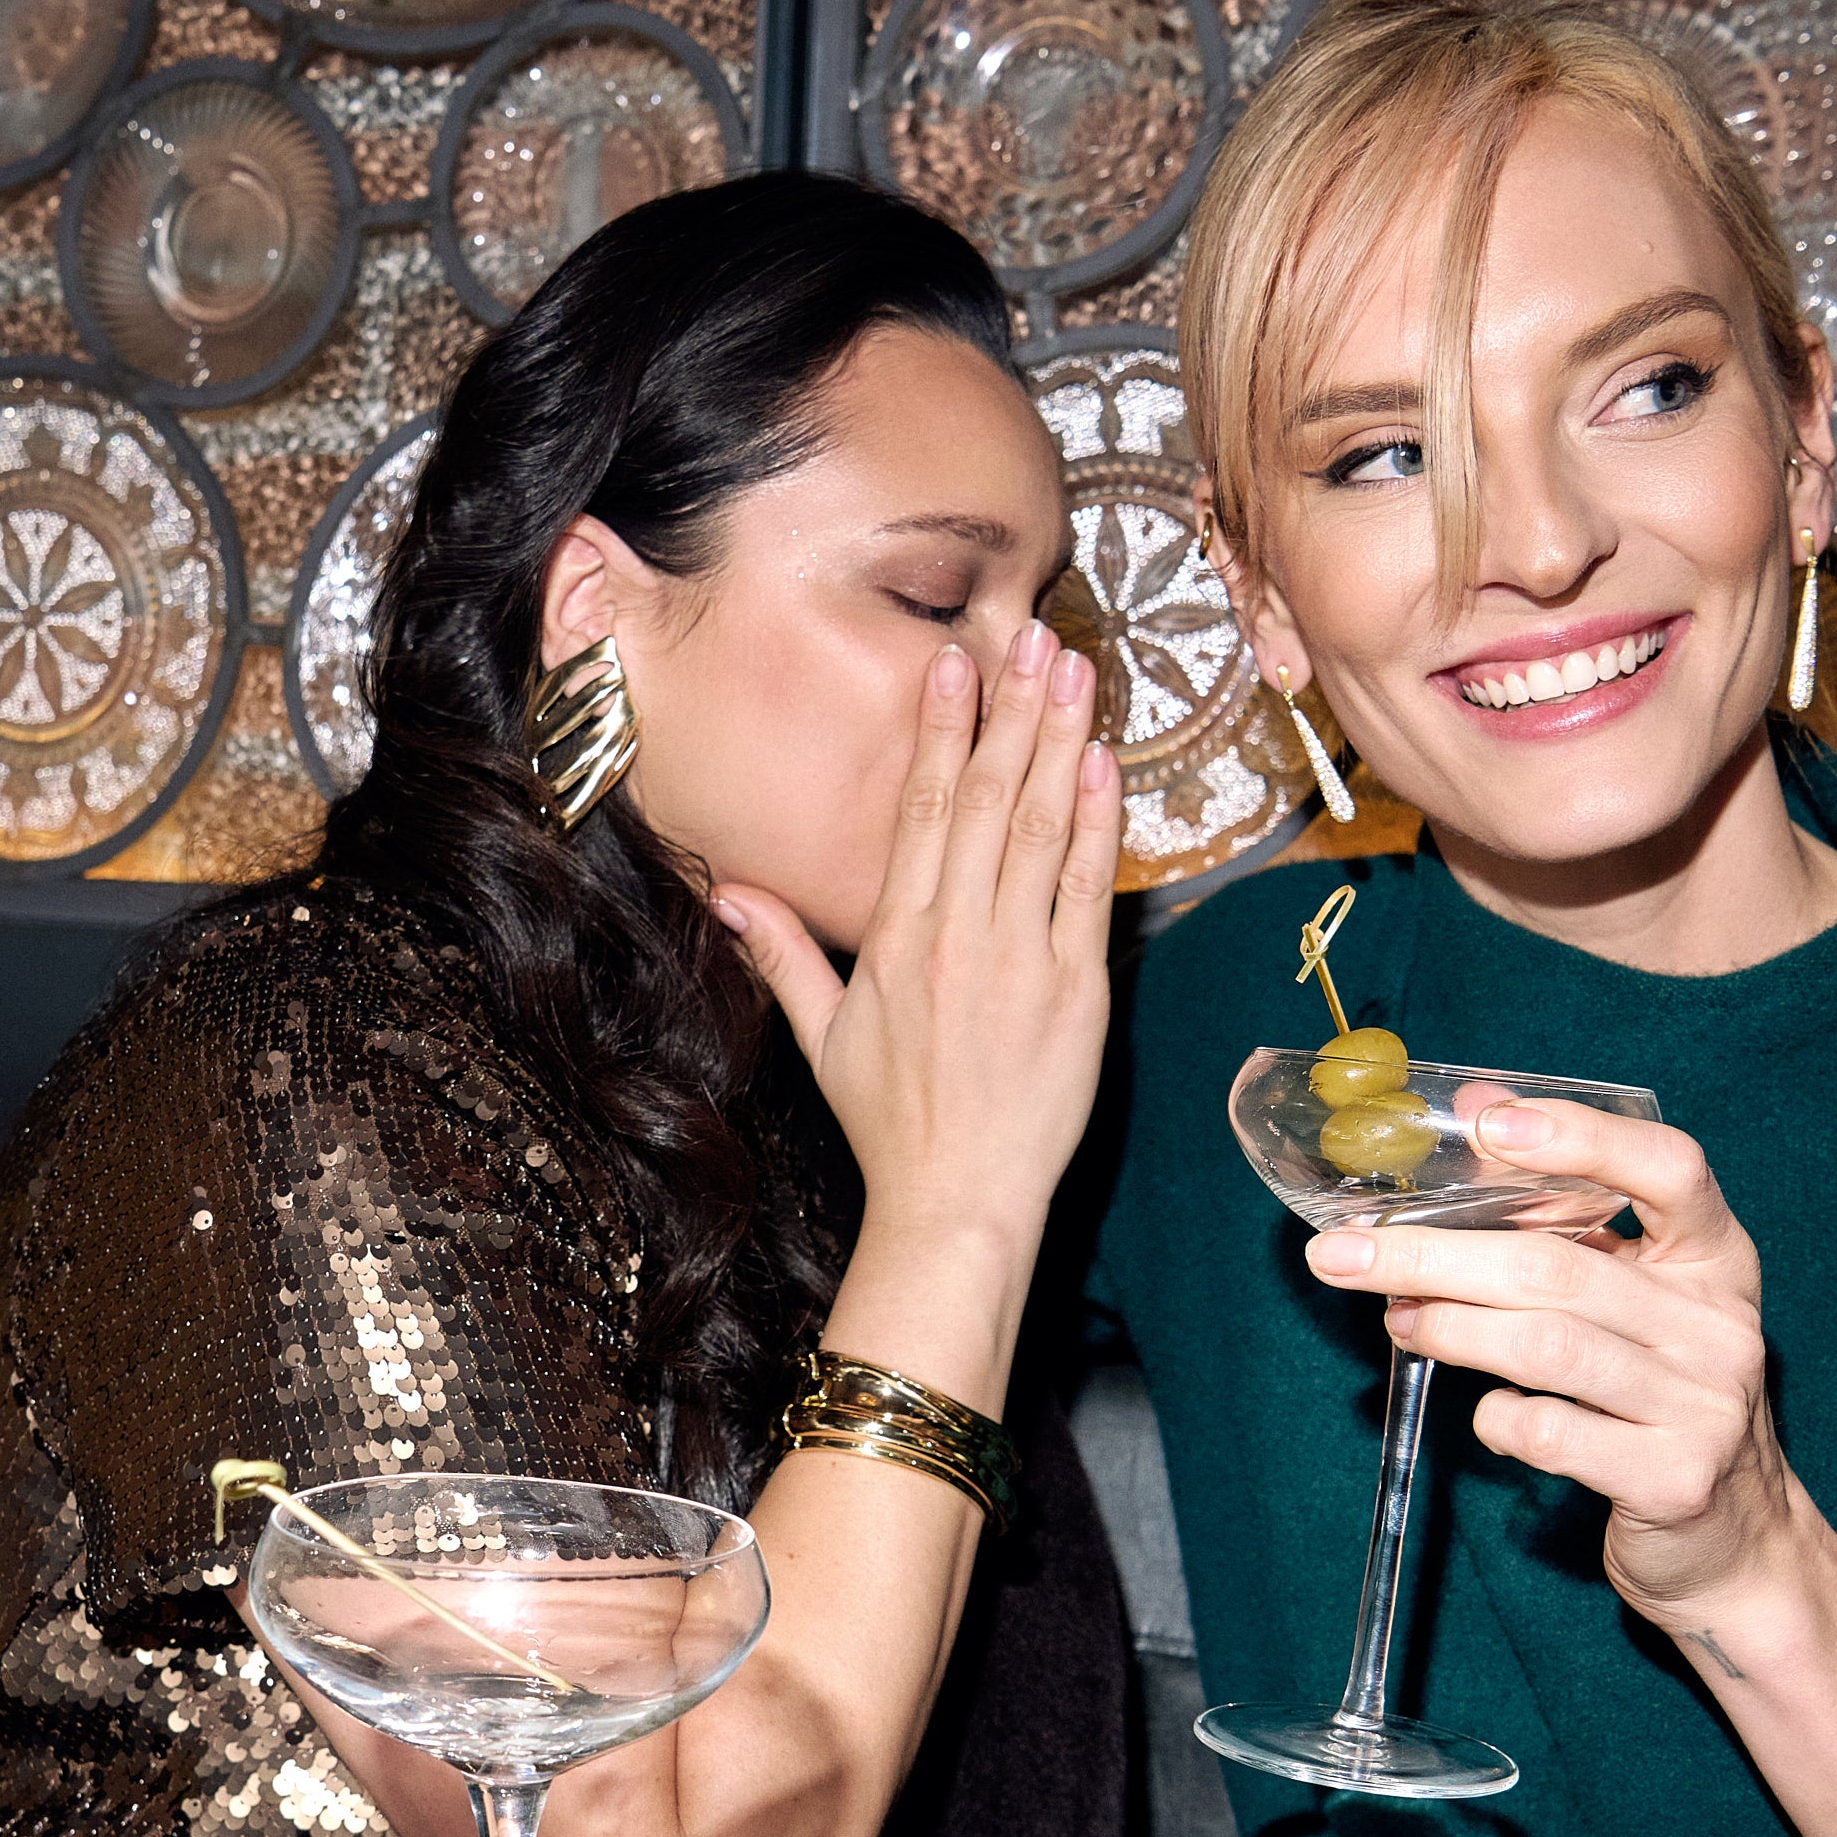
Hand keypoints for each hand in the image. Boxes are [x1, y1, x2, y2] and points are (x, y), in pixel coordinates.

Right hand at [713, 621, 1122, 1263]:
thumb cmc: (892, 1126)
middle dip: (1013, 709)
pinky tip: (1105, 763)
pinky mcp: (1077, 991)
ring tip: (1075, 671)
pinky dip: (1099, 824)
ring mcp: (1022, 959)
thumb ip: (783, 953)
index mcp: (896, 938)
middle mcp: (959, 935)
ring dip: (1061, 742)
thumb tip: (730, 893)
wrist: (956, 1201)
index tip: (957, 660)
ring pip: (1042, 827)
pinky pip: (1087, 890)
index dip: (943, 727)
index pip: (923, 807)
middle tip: (1034, 634)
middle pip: (989, 797)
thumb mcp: (822, 1036)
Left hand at [1304, 1092, 1796, 1613]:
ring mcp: (1702, 1405)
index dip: (1579, 1138)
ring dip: (1452, 1330)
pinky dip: (1499, 1418)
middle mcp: (1720, 1324)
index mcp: (1716, 1259)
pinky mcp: (1671, 1479)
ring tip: (1394, 1320)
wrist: (1735, 1542)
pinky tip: (1483, 1413)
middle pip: (1563, 1268)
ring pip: (1550, 1348)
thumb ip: (1570, 1217)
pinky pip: (1555, 1434)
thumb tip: (1477, 1109)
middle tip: (1347, 1252)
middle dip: (1439, 1255)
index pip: (1667, 1168)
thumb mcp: (1641, 1300)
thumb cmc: (1661, 1399)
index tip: (1486, 1125)